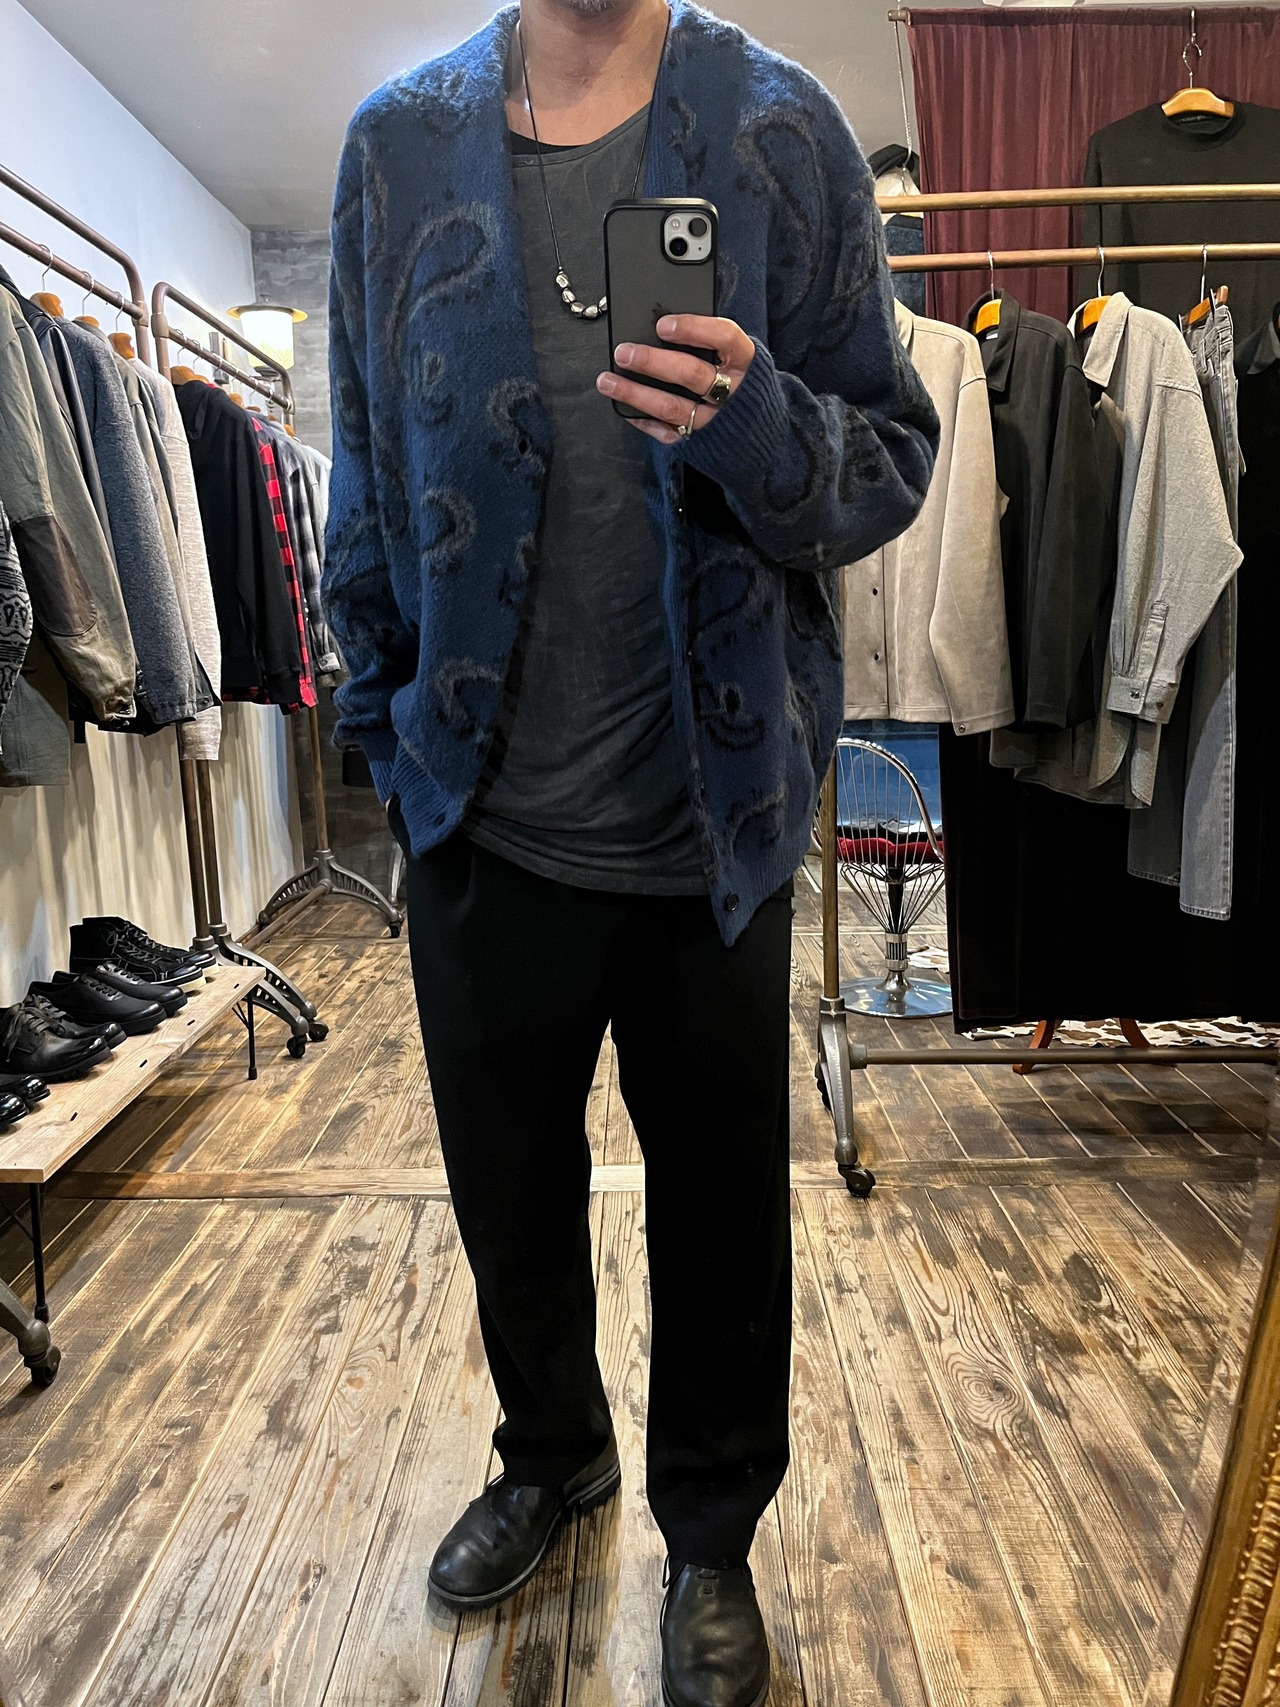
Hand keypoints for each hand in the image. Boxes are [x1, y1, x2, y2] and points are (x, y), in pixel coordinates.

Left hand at [596, 314, 754, 444]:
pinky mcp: (702, 440)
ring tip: (608, 381)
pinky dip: (645, 421)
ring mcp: (717, 419)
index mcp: (746, 361)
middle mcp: (734, 391)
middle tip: (623, 352)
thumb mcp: (738, 357)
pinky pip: (669, 432)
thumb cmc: (743, 383)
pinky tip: (626, 409)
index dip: (693, 329)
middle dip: (653, 362)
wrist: (763, 434)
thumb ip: (711, 343)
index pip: (724, 337)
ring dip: (636, 393)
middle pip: (691, 373)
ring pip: (673, 407)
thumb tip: (663, 323)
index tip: (663, 325)